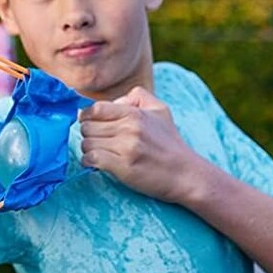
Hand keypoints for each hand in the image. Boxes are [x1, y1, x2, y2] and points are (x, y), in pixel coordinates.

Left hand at [78, 86, 209, 204]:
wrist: (187, 174)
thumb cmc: (170, 144)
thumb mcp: (160, 110)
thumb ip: (138, 97)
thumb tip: (113, 102)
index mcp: (135, 113)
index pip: (95, 109)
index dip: (87, 117)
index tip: (92, 125)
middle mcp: (129, 128)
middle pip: (87, 127)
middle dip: (88, 135)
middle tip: (99, 142)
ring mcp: (126, 147)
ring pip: (86, 143)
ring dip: (89, 150)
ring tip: (101, 153)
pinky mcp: (123, 166)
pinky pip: (91, 159)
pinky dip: (89, 162)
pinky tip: (98, 164)